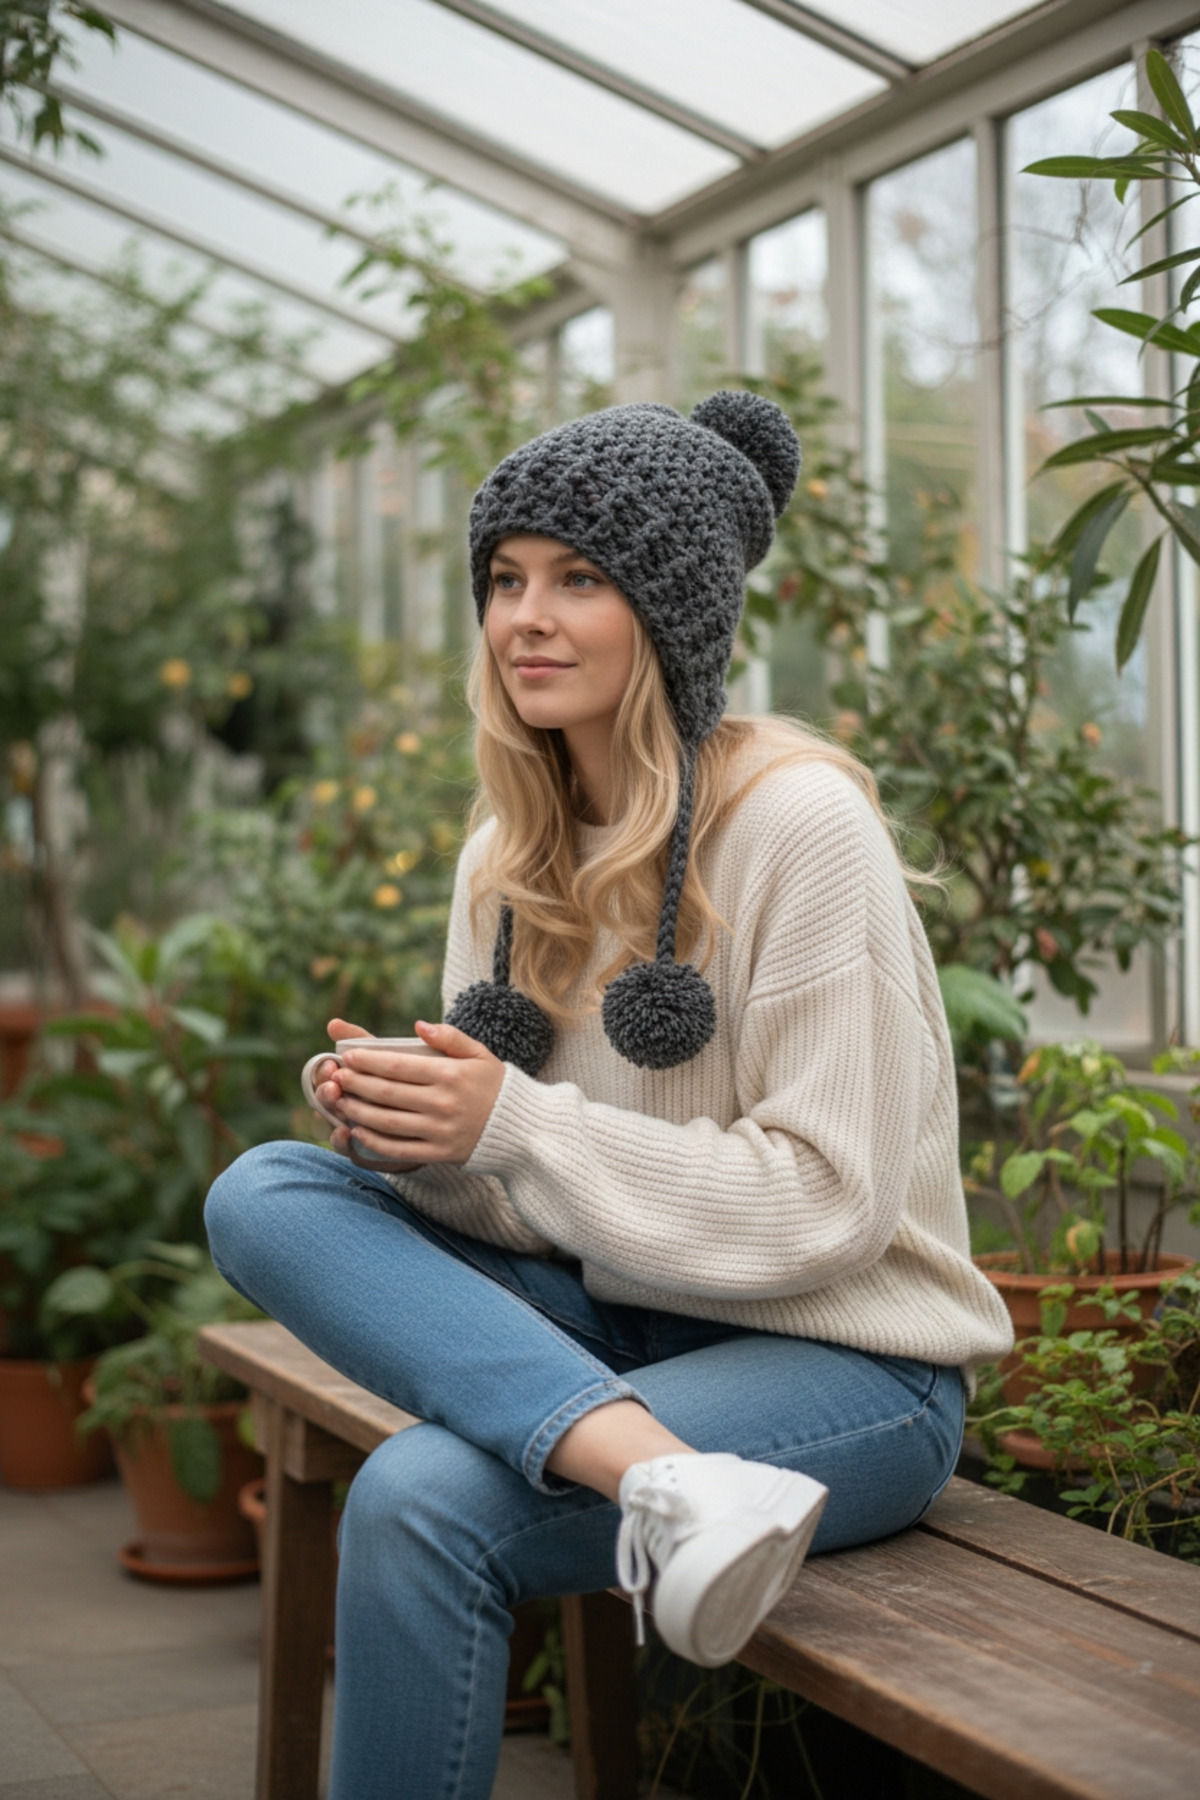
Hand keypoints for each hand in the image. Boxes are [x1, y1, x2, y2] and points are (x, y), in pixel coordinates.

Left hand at [326, 1018, 504, 1166]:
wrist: (523, 1129)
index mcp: (450, 1074)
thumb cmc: (496, 1086)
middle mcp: (443, 1103)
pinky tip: (359, 1130)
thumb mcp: (480, 1054)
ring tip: (341, 1102)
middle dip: (357, 1083)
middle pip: (387, 1093)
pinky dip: (374, 1141)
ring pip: (388, 1121)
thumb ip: (450, 1037)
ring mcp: (440, 1130)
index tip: (349, 1057)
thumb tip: (418, 1026)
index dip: (368, 1061)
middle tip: (338, 1077)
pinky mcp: (439, 1153)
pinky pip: (399, 1149)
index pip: (398, 1066)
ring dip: (358, 1111)